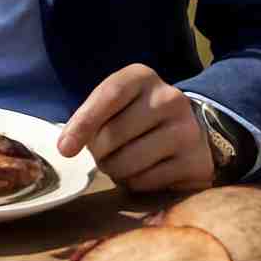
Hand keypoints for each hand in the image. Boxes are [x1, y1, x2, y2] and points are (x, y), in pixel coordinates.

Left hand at [57, 64, 212, 192]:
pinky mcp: (196, 163)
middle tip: (102, 154)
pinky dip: (133, 182)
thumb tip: (66, 147)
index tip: (65, 149)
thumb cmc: (137, 114)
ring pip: (127, 162)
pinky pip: (146, 182)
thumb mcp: (115, 102)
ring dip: (113, 170)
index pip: (108, 96)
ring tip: (120, 163)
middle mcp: (170, 99)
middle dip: (98, 152)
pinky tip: (140, 172)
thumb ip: (90, 116)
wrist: (190, 126)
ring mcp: (187, 131)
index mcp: (142, 77)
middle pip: (113, 135)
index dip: (83, 123)